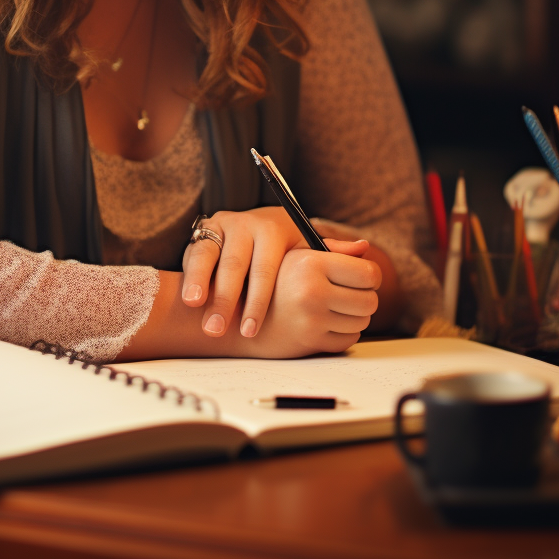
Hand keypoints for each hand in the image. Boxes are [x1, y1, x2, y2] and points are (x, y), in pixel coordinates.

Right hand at [182, 207, 378, 344]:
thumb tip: (364, 250)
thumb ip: (330, 251)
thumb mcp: (301, 245)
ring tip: (216, 329)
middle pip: (256, 268)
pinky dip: (194, 279)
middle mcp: (254, 225)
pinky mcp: (202, 235)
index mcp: (282, 228)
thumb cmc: (275, 248)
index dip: (287, 292)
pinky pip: (197, 256)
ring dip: (219, 297)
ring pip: (224, 264)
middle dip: (251, 303)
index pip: (292, 261)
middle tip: (249, 332)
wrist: (233, 232)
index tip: (290, 316)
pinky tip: (193, 303)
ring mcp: (226, 229)